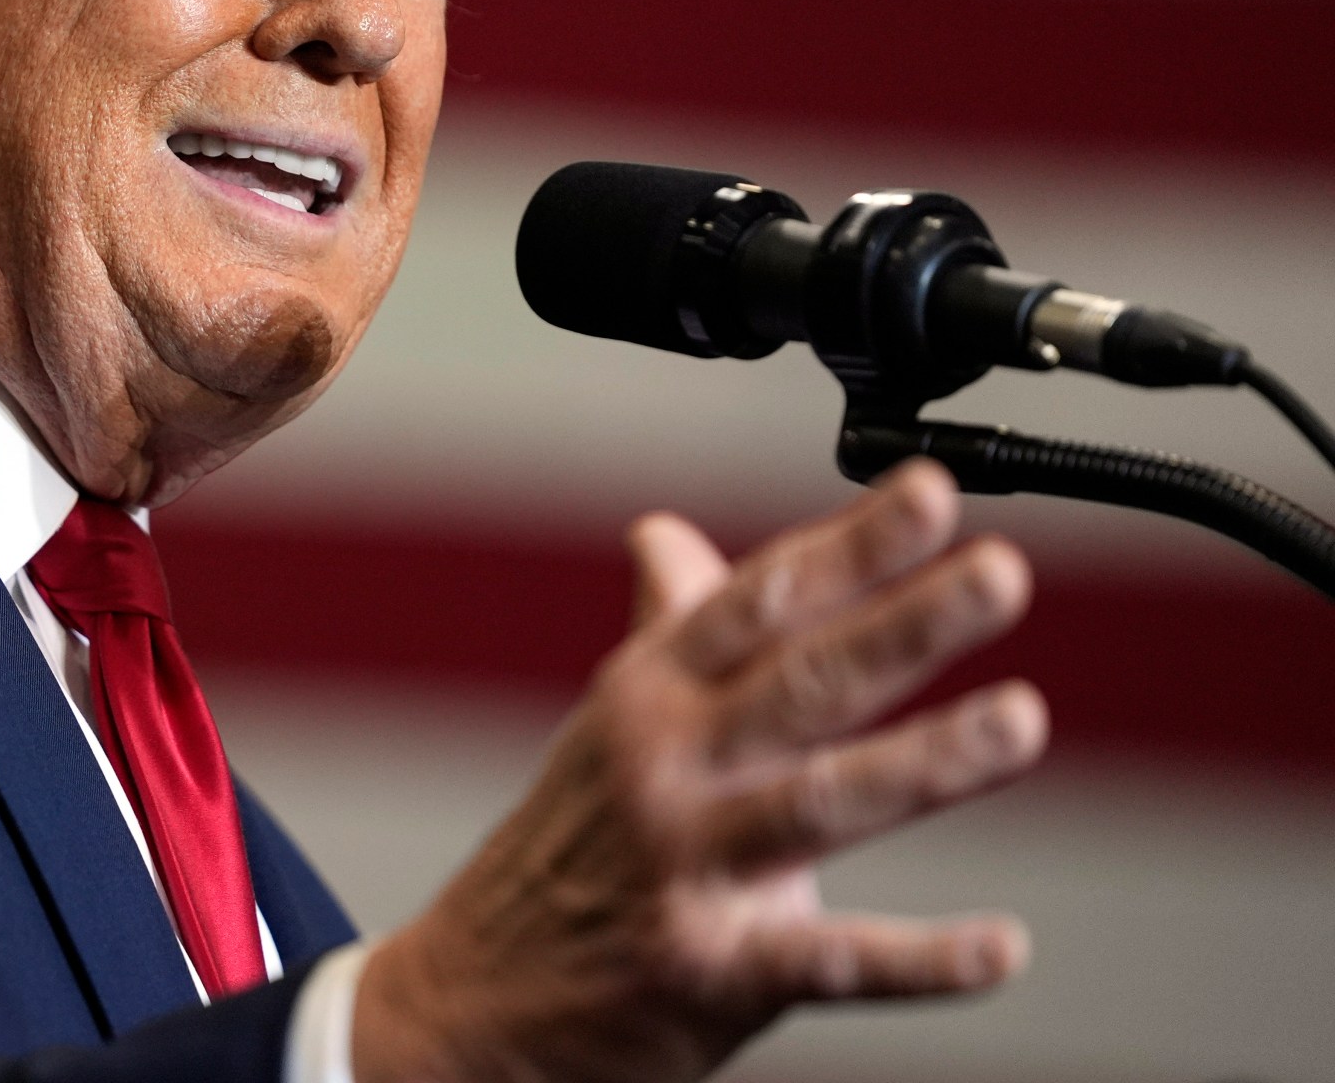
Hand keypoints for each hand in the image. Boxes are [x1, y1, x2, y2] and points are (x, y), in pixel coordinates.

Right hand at [352, 460, 1047, 1082]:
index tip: (930, 492)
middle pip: (798, 682)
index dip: (847, 546)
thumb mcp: (606, 727)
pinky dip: (918, 960)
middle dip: (903, 624)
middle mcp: (663, 765)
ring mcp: (684, 867)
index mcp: (647, 694)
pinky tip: (998, 945)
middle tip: (998, 574)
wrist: (477, 1002)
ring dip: (924, 763)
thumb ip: (667, 630)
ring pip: (817, 803)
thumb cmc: (567, 851)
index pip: (757, 601)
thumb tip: (664, 533)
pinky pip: (827, 962)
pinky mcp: (709, 972)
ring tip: (1016, 723)